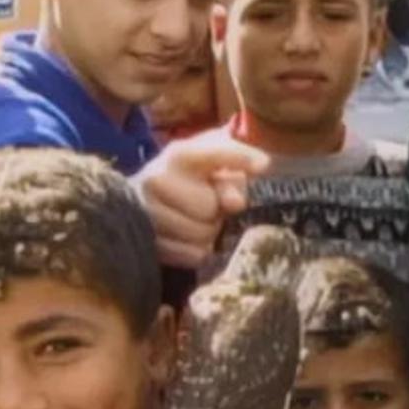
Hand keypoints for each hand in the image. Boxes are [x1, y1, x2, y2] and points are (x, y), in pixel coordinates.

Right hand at [135, 140, 268, 267]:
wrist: (144, 202)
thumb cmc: (188, 182)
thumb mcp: (211, 168)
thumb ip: (230, 177)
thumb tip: (235, 202)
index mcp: (178, 154)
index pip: (214, 154)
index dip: (240, 158)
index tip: (264, 165)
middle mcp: (157, 179)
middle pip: (209, 206)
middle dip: (215, 211)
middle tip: (207, 207)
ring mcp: (147, 212)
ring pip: (201, 235)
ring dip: (208, 233)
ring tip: (195, 222)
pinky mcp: (147, 242)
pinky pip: (192, 255)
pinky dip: (198, 251)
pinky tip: (187, 238)